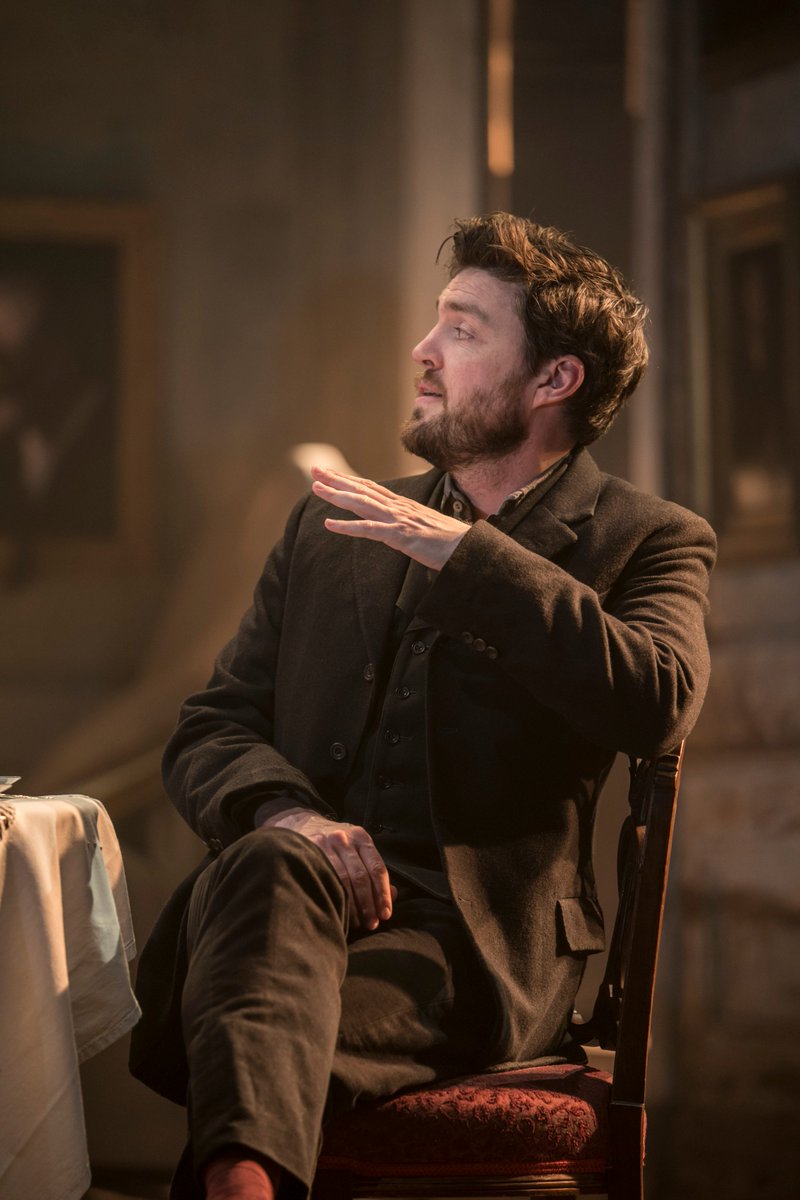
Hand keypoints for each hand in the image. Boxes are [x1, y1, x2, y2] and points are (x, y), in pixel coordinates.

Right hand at [264, 807, 395, 930]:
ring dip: (351, 905)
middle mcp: (344, 838)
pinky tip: (336, 910)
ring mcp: (325, 844)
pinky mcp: (308, 851)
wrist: (303, 823)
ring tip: (357, 923)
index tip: (385, 914)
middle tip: (371, 923)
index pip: (377, 868)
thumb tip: (393, 896)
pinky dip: (332, 897)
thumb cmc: (337, 844)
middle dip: (368, 903)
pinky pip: (323, 878)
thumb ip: (374, 871)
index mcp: (361, 837)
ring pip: (342, 879)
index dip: (383, 893)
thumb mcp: (358, 849)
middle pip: (361, 876)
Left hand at [310, 466, 467, 569]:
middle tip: (314, 471)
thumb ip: (411, 523)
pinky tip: (329, 525)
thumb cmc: (451, 542)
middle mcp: (399, 507)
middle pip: (362, 490)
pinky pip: (369, 530)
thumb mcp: (426, 526)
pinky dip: (347, 527)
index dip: (349, 479)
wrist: (469, 549)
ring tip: (316, 489)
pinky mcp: (401, 536)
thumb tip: (401, 525)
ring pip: (362, 504)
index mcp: (404, 505)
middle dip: (337, 479)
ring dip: (337, 496)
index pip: (371, 488)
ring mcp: (399, 520)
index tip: (330, 473)